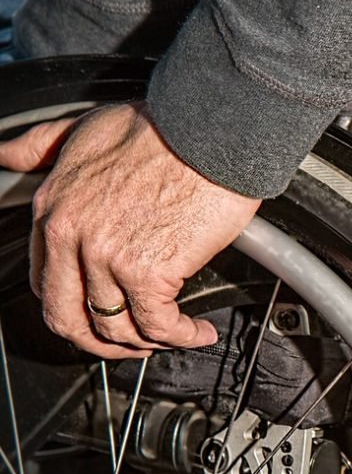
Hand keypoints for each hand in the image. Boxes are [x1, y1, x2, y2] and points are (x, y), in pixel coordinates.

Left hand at [0, 103, 260, 358]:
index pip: (48, 285)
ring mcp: (108, 257)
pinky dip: (182, 337)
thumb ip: (41, 146)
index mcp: (53, 209)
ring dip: (150, 343)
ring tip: (175, 335)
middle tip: (132, 345)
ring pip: (117, 329)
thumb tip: (7, 153)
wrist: (209, 133)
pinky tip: (199, 331)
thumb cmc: (162, 130)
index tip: (103, 315)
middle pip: (70, 320)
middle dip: (102, 344)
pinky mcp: (149, 272)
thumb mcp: (83, 128)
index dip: (77, 311)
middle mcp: (72, 237)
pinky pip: (159, 326)